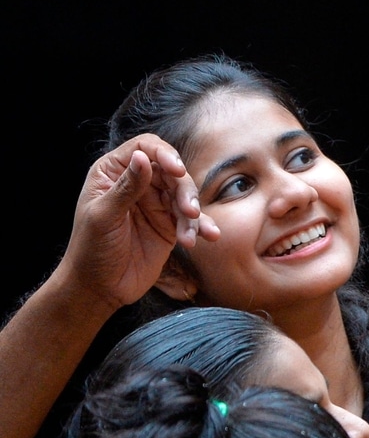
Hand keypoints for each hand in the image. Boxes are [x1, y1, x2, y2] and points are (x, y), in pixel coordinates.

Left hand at [60, 134, 218, 312]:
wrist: (98, 289)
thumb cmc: (90, 251)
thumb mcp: (104, 217)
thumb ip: (125, 188)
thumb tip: (142, 157)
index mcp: (113, 173)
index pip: (144, 148)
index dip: (163, 153)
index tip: (177, 170)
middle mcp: (137, 183)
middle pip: (171, 171)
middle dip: (184, 190)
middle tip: (188, 211)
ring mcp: (155, 203)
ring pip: (185, 193)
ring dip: (192, 211)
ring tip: (189, 234)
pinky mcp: (169, 224)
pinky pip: (191, 219)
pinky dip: (201, 226)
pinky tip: (208, 236)